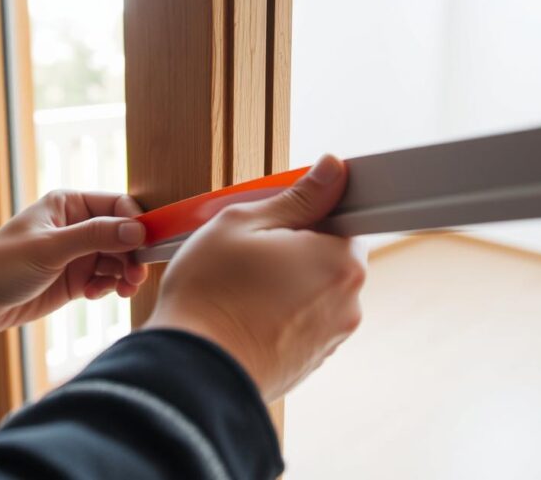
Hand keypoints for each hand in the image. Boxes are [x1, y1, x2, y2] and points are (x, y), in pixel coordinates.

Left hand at [0, 190, 149, 332]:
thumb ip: (94, 237)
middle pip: (123, 235)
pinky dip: (108, 287)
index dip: (136, 224)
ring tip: (122, 290)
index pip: (117, 206)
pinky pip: (105, 279)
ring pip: (118, 259)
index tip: (146, 247)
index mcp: (69, 204)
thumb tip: (137, 230)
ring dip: (124, 274)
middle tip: (136, 277)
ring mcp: (76, 254)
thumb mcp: (49, 248)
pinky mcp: (74, 279)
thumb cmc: (0, 265)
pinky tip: (94, 296)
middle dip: (132, 255)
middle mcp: (76, 226)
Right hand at [146, 155, 366, 401]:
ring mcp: (331, 337)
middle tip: (249, 252)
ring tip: (241, 287)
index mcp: (340, 260)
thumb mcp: (244, 223)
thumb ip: (298, 195)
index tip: (278, 220)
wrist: (191, 371)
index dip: (309, 212)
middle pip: (330, 255)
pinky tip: (244, 313)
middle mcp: (348, 302)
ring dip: (286, 283)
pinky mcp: (311, 362)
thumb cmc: (211, 293)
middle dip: (296, 249)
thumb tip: (333, 169)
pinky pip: (302, 322)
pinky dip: (280, 314)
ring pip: (314, 290)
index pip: (345, 218)